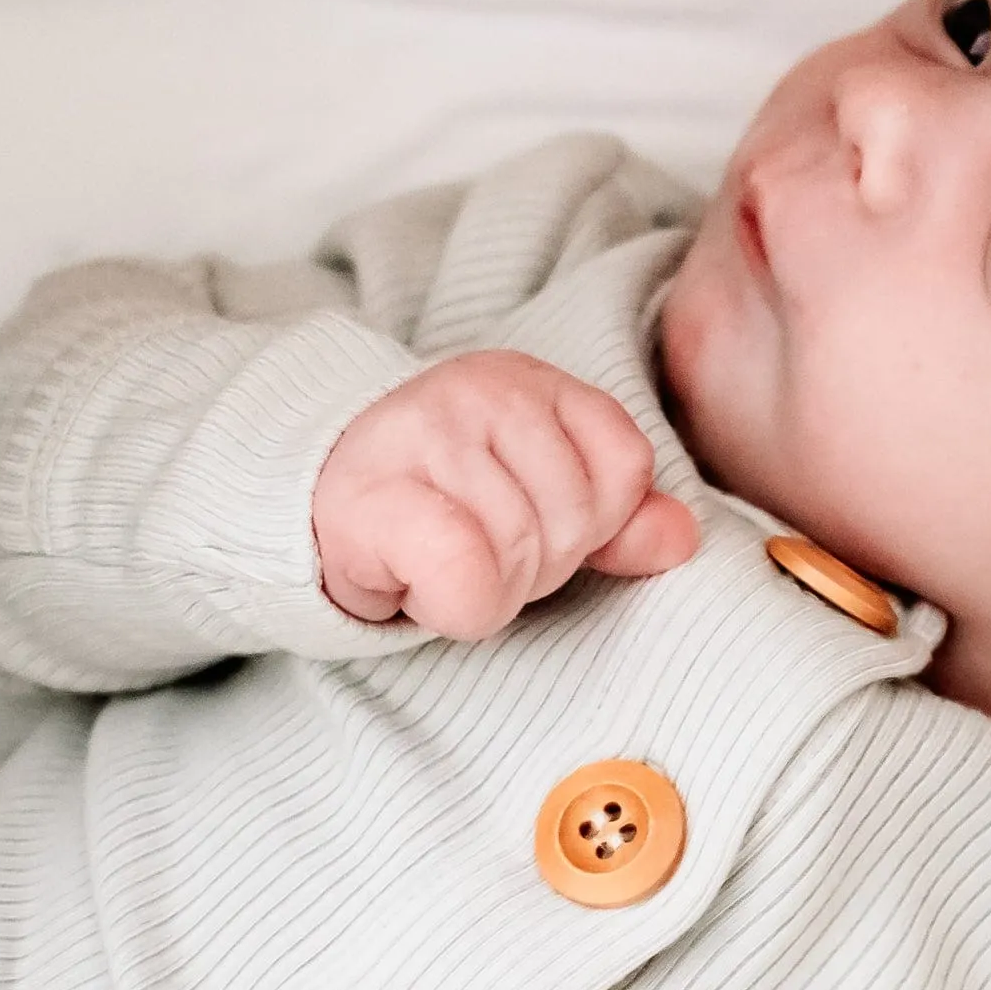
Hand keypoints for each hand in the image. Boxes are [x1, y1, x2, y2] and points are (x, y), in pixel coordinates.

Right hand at [312, 351, 697, 640]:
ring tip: (441, 558)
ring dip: (490, 587)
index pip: (625, 467)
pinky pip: (468, 577)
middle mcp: (481, 393)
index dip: (592, 521)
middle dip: (537, 563)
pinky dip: (456, 604)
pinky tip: (417, 581)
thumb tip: (682, 537)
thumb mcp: (539, 500)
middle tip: (474, 547)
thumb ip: (618, 519)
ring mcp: (425, 435)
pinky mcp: (375, 497)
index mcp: (533, 384)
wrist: (308, 505)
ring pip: (524, 556)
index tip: (531, 520)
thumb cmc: (438, 506)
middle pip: (575, 520)